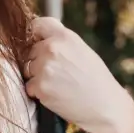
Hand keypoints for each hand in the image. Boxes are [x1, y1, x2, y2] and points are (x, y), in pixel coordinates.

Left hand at [23, 17, 133, 132]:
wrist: (105, 107)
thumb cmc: (96, 80)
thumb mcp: (82, 51)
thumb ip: (62, 43)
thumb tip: (39, 40)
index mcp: (65, 36)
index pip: (37, 25)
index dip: (36, 35)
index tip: (38, 43)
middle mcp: (52, 48)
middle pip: (30, 50)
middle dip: (38, 61)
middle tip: (58, 74)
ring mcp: (44, 67)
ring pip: (28, 69)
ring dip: (37, 77)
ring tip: (59, 85)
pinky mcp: (39, 86)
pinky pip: (29, 86)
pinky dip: (38, 92)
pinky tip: (56, 94)